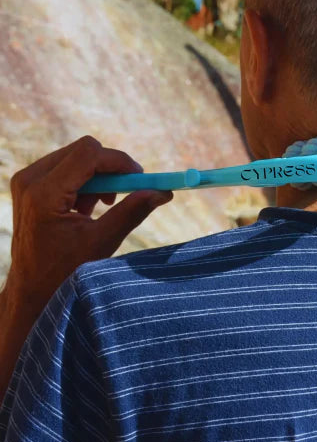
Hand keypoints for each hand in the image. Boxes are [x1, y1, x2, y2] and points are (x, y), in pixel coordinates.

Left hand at [6, 135, 172, 312]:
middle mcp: (30, 180)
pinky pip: (67, 166)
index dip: (119, 161)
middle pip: (83, 151)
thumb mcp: (102, 241)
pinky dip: (86, 181)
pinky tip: (88, 208)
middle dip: (110, 169)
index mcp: (44, 194)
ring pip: (77, 157)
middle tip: (128, 192)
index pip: (89, 154)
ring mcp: (26, 181)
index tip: (140, 178)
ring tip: (102, 206)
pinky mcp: (29, 184)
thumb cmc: (64, 272)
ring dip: (99, 177)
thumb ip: (132, 211)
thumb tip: (163, 192)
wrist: (32, 290)